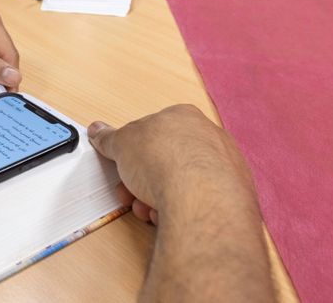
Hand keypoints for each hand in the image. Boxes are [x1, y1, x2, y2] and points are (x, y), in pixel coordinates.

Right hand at [87, 105, 255, 224]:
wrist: (200, 197)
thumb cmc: (167, 161)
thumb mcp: (122, 143)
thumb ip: (110, 138)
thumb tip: (99, 131)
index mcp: (184, 116)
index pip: (153, 132)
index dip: (132, 153)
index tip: (122, 167)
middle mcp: (209, 137)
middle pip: (166, 160)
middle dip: (143, 180)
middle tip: (130, 192)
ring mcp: (225, 166)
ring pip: (182, 184)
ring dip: (158, 197)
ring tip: (148, 208)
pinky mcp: (234, 194)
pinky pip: (199, 201)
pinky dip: (182, 210)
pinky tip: (169, 216)